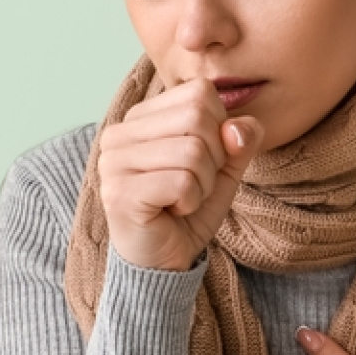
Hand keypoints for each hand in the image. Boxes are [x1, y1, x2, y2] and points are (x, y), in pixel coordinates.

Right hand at [100, 78, 264, 271]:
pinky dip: (190, 202)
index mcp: (141, 117)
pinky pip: (182, 182)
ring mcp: (114, 161)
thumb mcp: (223, 170)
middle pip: (197, 116)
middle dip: (213, 158)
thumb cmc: (186, 211)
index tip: (200, 163)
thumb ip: (238, 141)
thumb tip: (240, 127)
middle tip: (193, 185)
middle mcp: (120, 132)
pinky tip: (172, 212)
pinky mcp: (119, 192)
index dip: (218, 129)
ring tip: (181, 201)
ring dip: (202, 185)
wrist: (161, 262)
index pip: (200, 92)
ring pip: (192, 151)